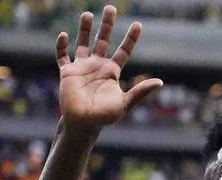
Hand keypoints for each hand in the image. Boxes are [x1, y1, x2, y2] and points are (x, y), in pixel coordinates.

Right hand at [55, 6, 162, 130]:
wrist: (83, 125)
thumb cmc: (104, 117)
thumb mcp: (124, 103)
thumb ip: (140, 92)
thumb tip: (160, 82)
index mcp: (112, 72)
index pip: (124, 50)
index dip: (131, 38)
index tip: (138, 24)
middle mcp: (97, 66)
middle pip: (103, 40)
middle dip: (107, 24)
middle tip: (111, 8)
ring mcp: (82, 68)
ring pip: (83, 43)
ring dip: (84, 29)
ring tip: (88, 13)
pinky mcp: (67, 73)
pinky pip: (62, 56)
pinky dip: (61, 46)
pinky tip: (64, 35)